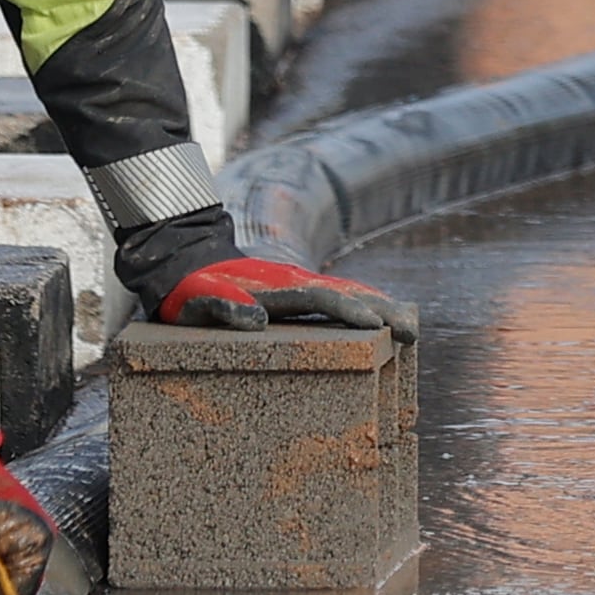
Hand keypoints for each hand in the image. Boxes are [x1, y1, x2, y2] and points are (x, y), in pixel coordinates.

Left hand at [159, 254, 416, 340]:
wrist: (183, 262)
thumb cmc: (188, 292)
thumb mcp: (194, 302)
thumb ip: (220, 307)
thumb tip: (254, 318)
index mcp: (273, 286)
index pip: (319, 299)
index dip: (348, 312)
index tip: (376, 326)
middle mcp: (292, 282)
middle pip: (344, 295)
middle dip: (380, 311)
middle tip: (412, 332)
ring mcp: (296, 286)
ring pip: (345, 294)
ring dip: (379, 308)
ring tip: (410, 326)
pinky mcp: (295, 294)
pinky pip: (335, 298)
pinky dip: (363, 304)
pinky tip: (380, 318)